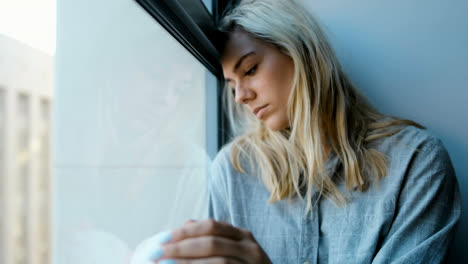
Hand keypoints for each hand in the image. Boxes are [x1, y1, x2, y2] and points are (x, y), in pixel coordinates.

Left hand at [154, 219, 271, 263]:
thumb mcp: (234, 251)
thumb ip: (213, 238)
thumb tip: (186, 223)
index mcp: (243, 236)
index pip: (211, 226)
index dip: (185, 231)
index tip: (162, 238)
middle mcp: (250, 248)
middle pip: (211, 242)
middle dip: (181, 247)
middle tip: (157, 254)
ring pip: (218, 262)